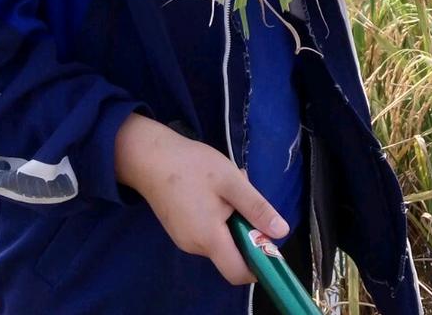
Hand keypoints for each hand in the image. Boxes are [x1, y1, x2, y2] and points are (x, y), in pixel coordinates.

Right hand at [114, 114, 287, 285]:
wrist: (149, 156)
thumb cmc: (192, 166)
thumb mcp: (231, 181)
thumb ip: (256, 208)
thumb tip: (281, 232)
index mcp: (210, 239)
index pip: (238, 273)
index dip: (258, 263)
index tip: (267, 239)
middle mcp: (195, 247)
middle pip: (231, 252)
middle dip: (244, 227)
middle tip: (241, 193)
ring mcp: (184, 239)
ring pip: (220, 238)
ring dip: (231, 217)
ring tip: (225, 184)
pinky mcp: (179, 228)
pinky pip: (207, 230)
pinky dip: (217, 214)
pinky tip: (211, 187)